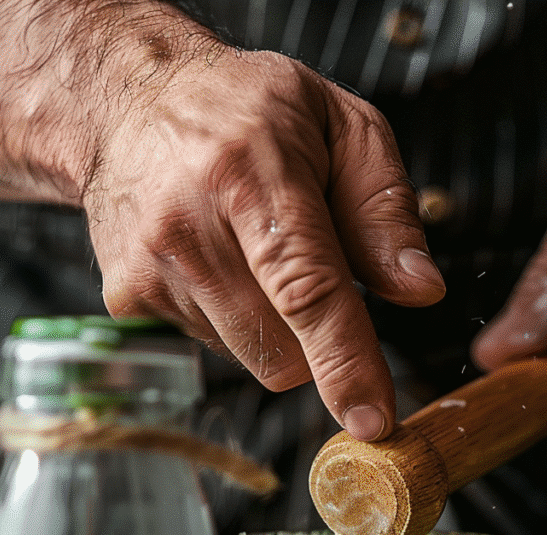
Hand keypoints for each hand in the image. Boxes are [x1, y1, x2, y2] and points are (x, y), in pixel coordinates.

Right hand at [0, 1, 444, 440]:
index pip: (305, 289)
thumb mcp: (340, 125)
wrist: (125, 103)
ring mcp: (150, 270)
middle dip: (319, 341)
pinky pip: (215, 349)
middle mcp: (188, 225)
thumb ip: (386, 211)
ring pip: (252, 360)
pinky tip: (220, 265)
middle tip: (314, 275)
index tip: (373, 419)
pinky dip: (235, 324)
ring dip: (276, 331)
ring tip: (254, 253)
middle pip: (281, 351)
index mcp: (250, 171)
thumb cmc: (246, 111)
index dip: (345, 362)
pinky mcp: (128, 301)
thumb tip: (421, 291)